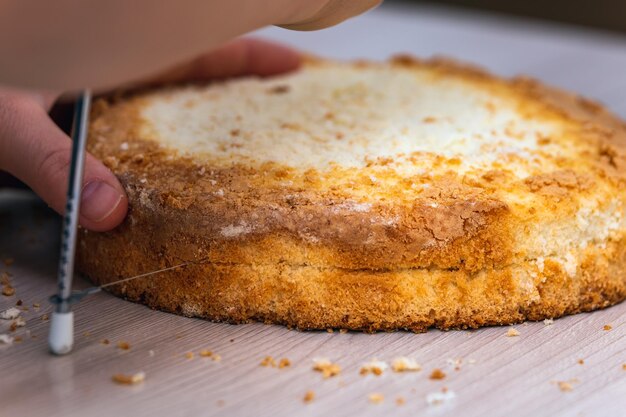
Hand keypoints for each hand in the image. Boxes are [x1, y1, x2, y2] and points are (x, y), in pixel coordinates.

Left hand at [0, 38, 300, 231]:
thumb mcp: (2, 115)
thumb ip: (53, 161)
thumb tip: (108, 211)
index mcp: (103, 47)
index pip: (195, 45)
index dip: (248, 55)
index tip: (294, 66)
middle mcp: (107, 63)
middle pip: (194, 64)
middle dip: (244, 81)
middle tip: (291, 101)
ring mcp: (95, 83)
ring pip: (168, 87)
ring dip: (208, 108)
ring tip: (253, 131)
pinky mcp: (75, 108)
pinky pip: (136, 116)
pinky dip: (162, 138)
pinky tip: (174, 160)